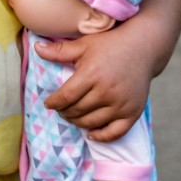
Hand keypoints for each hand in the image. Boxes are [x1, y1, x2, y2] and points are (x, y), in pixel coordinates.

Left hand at [36, 23, 152, 141]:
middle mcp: (107, 91)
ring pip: (90, 123)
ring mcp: (121, 103)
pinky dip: (101, 136)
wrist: (144, 47)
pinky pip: (114, 133)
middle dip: (64, 112)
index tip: (48, 103)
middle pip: (76, 111)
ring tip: (72, 115)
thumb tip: (36, 48)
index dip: (53, 103)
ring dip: (77, 122)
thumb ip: (59, 50)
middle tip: (61, 108)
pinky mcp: (133, 112)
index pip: (65, 97)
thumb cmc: (110, 44)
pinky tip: (91, 132)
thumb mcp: (84, 44)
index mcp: (92, 74)